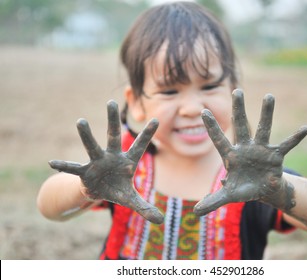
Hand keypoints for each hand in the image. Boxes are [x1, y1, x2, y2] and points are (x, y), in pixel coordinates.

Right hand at [49, 100, 163, 223]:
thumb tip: (161, 221)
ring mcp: (97, 162)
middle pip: (113, 136)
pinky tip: (52, 163)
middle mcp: (112, 157)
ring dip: (87, 135)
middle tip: (111, 102)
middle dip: (113, 120)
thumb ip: (146, 208)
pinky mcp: (84, 172)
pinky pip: (73, 167)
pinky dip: (64, 166)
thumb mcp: (132, 200)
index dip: (148, 135)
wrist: (100, 192)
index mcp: (127, 161)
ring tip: (81, 121)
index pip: (140, 146)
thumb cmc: (118, 190)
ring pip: (92, 146)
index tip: (157, 119)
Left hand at [194, 89, 306, 215]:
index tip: (202, 111)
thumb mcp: (227, 196)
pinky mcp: (276, 156)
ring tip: (269, 96)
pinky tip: (305, 128)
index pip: (218, 139)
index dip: (211, 127)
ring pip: (264, 128)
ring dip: (266, 113)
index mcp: (231, 156)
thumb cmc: (242, 189)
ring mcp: (261, 150)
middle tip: (237, 90)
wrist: (261, 190)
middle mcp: (245, 148)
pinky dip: (295, 138)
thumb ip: (212, 201)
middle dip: (238, 109)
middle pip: (241, 126)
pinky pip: (287, 145)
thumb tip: (194, 213)